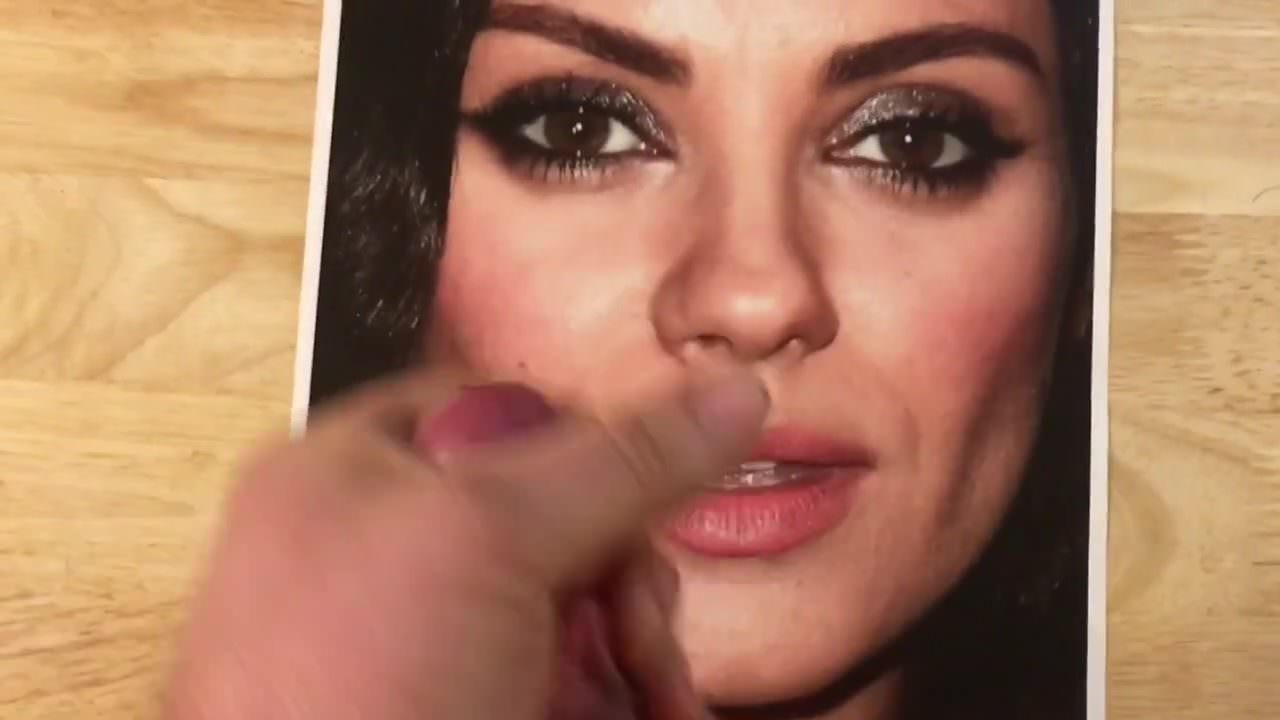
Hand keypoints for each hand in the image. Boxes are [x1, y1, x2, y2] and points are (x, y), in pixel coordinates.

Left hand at [161, 369, 767, 719]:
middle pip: (562, 517)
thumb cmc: (336, 703)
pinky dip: (617, 698)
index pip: (503, 409)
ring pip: (580, 607)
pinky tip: (637, 713)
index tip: (636, 492)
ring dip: (636, 651)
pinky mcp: (471, 705)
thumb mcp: (486, 539)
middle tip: (633, 625)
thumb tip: (722, 402)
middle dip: (624, 575)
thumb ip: (615, 461)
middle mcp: (390, 552)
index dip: (586, 445)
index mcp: (354, 473)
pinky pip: (573, 677)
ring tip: (646, 695)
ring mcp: (432, 642)